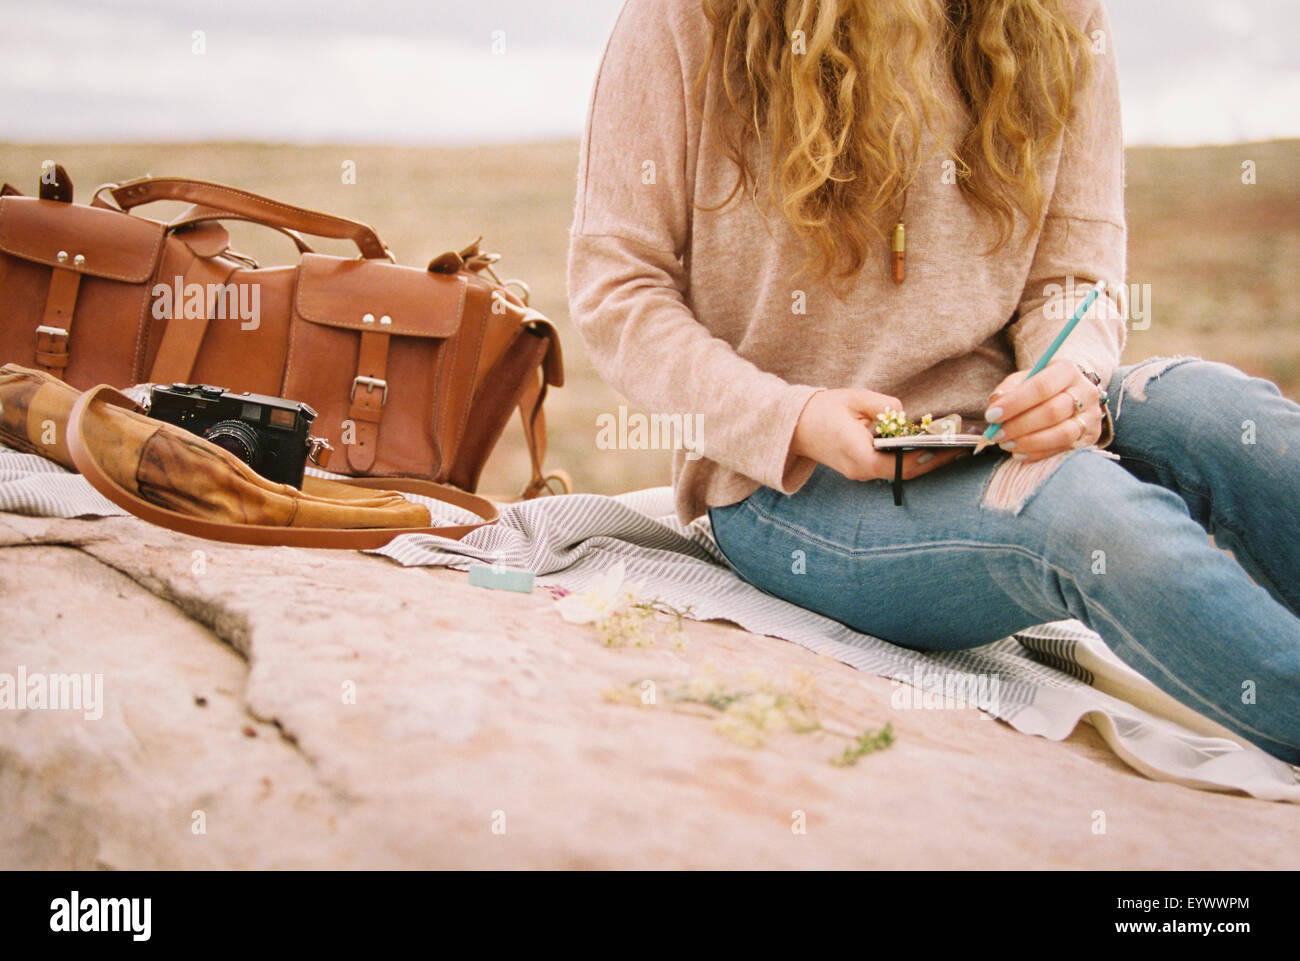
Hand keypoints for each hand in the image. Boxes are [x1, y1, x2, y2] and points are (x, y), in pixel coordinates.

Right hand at [792, 388, 965, 482]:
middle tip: (959, 449)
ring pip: (899, 472)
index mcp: (861, 456)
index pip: (904, 462)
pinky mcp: (859, 469)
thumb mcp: (855, 399)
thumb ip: (885, 406)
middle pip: (906, 472)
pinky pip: (890, 468)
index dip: (931, 456)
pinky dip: (908, 460)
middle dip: (934, 461)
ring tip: (947, 448)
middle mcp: (862, 471)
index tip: (953, 447)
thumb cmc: (822, 410)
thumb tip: (905, 416)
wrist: (792, 426)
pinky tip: (924, 448)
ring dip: (923, 461)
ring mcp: (860, 473)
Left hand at [984, 360, 1102, 461]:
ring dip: (1029, 442)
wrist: (1075, 393)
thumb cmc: (1044, 387)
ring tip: (1006, 444)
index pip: (1041, 387)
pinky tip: (1019, 454)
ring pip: (1062, 434)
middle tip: (996, 435)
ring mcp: (1091, 417)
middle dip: (1019, 426)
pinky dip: (1038, 454)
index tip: (992, 415)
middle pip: (1052, 412)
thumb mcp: (1026, 379)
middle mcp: (1086, 393)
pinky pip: (1063, 450)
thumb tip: (996, 403)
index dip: (1015, 403)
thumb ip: (1009, 389)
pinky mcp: (1090, 438)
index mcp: (1067, 371)